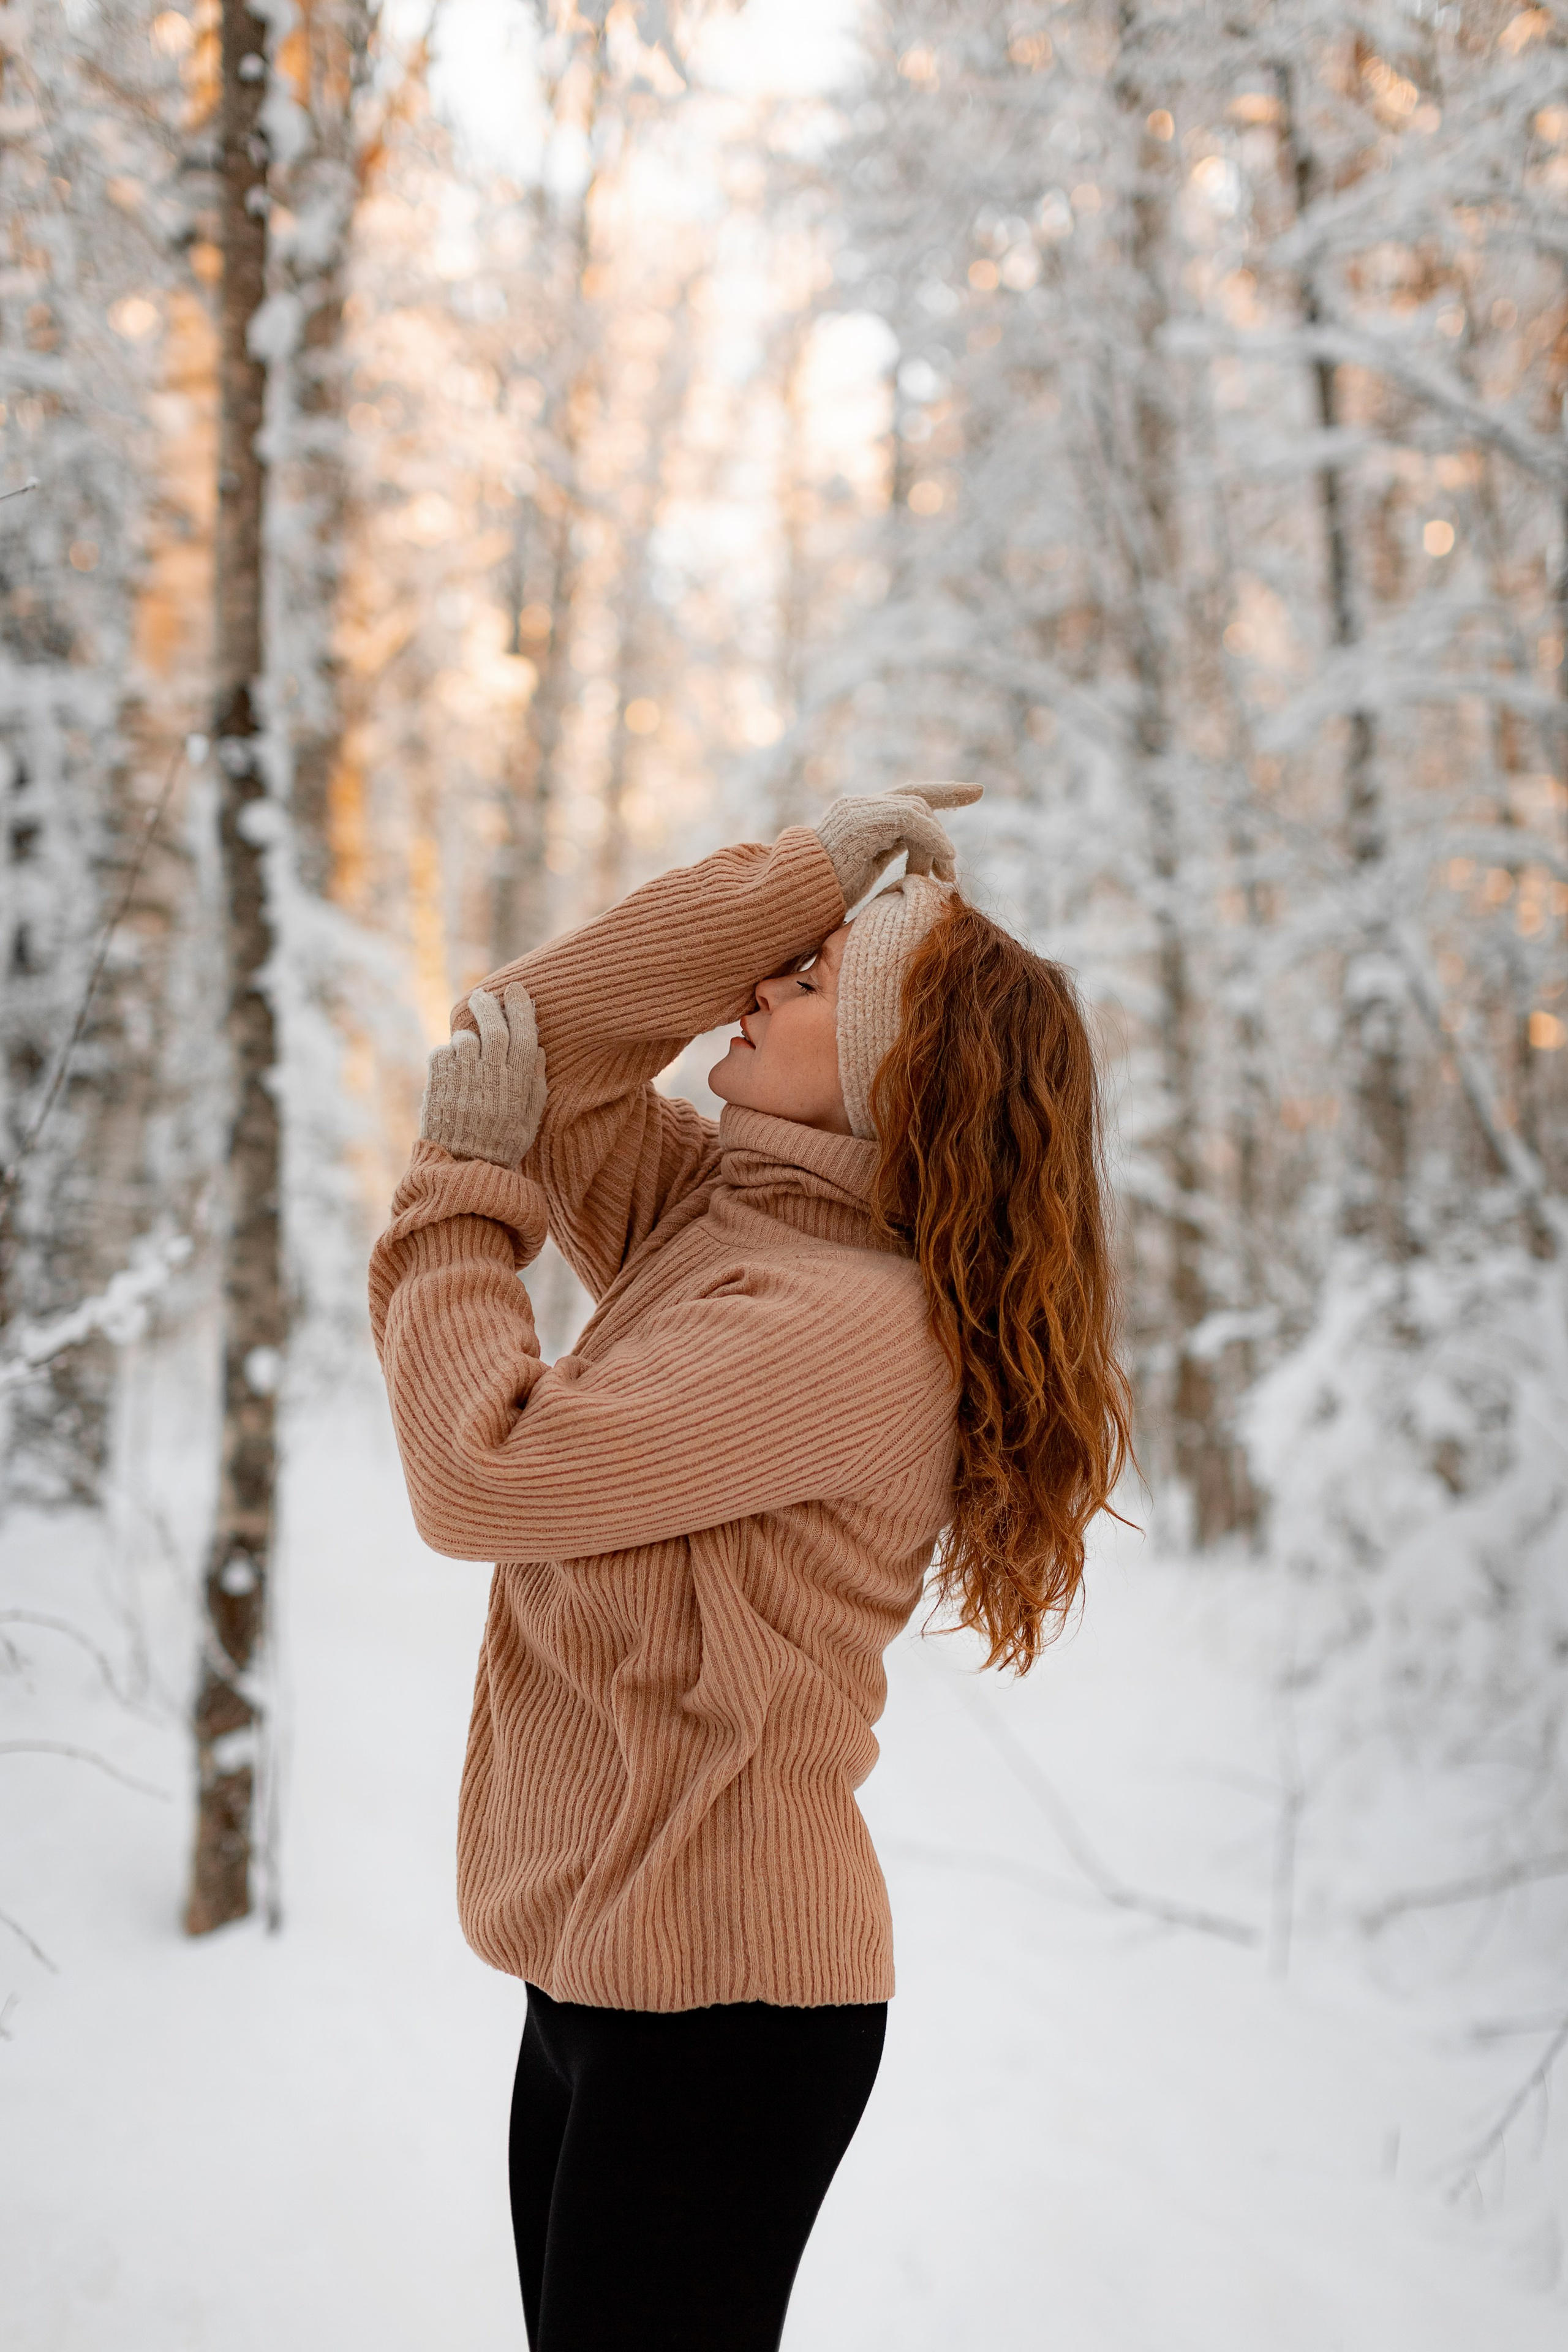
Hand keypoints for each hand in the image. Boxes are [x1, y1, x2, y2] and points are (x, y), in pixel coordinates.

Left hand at [419, 984, 547, 1168]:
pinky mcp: (438, 1079)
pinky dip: (447, 1054)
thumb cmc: (501, 1144)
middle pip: (492, 1026)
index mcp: (517, 1082)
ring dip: (466, 1037)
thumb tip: (537, 1050)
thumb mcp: (529, 1118)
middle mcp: (491, 1073)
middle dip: (488, 1006)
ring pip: (464, 1038)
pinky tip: (451, 1069)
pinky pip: (442, 1052)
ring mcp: (462, 1074)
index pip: (523, 1033)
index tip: (517, 989)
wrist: (462, 1165)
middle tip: (482, 995)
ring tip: (468, 1048)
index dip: (521, 1008)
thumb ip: (534, 1083)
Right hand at [812, 781, 981, 907]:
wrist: (793, 900)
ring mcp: (859, 810)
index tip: (977, 791)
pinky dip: (933, 839)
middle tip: (951, 872)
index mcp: (860, 815)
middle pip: (917, 801)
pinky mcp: (862, 822)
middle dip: (943, 831)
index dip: (944, 792)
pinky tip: (943, 860)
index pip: (908, 795)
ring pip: (916, 810)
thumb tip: (923, 855)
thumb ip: (889, 849)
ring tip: (945, 876)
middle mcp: (859, 805)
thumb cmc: (824, 896)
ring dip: (937, 844)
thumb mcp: (866, 867)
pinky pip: (911, 820)